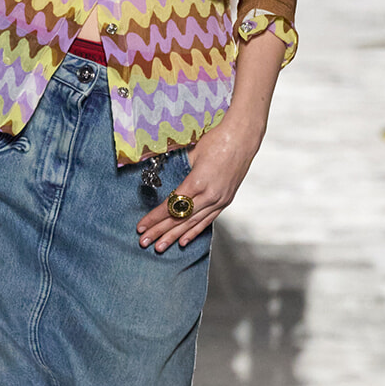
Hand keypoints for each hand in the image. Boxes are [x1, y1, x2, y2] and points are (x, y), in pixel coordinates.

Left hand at [136, 115, 263, 253]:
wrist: (243, 138)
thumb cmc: (217, 140)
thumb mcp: (192, 153)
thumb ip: (177, 170)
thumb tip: (160, 177)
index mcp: (197, 182)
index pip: (171, 205)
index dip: (154, 217)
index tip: (141, 226)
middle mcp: (209, 195)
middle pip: (179, 218)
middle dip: (159, 231)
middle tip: (144, 242)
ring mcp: (219, 200)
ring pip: (192, 223)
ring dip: (174, 236)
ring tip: (159, 247)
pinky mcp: (225, 200)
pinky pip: (207, 220)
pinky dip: (194, 232)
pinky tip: (183, 242)